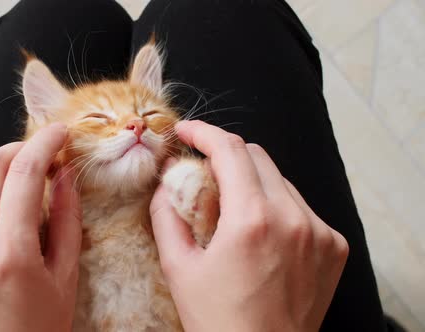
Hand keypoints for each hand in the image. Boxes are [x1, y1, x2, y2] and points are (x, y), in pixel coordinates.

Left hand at [0, 123, 81, 331]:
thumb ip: (66, 219)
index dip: (44, 143)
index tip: (58, 132)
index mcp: (10, 249)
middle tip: (40, 155)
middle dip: (18, 149)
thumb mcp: (64, 275)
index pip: (25, 172)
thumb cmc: (36, 325)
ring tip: (19, 191)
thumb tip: (65, 175)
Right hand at [150, 120, 348, 331]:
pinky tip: (262, 232)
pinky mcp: (334, 245)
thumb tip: (165, 179)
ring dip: (252, 181)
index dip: (204, 133)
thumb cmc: (219, 321)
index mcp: (251, 220)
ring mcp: (319, 231)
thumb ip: (166, 214)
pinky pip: (301, 206)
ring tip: (232, 210)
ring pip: (281, 179)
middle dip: (226, 156)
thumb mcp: (178, 268)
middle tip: (204, 173)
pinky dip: (277, 206)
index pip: (230, 150)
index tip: (187, 132)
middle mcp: (293, 218)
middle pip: (257, 156)